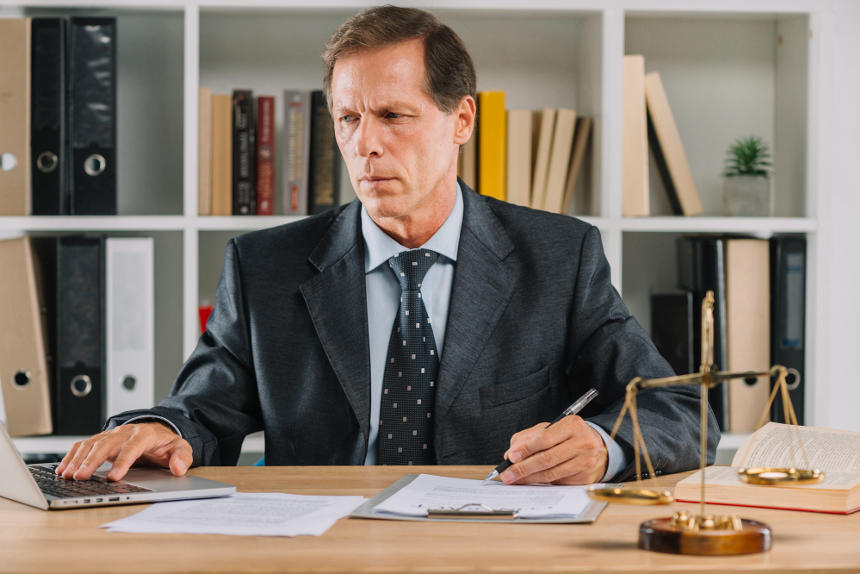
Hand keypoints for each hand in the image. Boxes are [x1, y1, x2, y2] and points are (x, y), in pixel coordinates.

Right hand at [55, 422, 191, 481]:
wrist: (158, 432)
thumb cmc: (166, 443)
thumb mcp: (181, 448)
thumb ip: (182, 457)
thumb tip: (179, 468)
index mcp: (145, 434)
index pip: (132, 447)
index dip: (123, 461)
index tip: (114, 477)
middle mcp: (125, 432)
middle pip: (106, 444)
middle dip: (92, 461)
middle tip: (81, 477)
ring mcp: (112, 435)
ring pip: (92, 444)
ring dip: (78, 459)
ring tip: (67, 475)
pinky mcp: (102, 440)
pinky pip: (84, 445)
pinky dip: (72, 455)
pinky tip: (63, 468)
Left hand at [499, 415, 607, 484]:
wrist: (597, 447)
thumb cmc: (569, 436)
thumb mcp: (551, 428)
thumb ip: (529, 437)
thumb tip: (511, 454)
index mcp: (572, 425)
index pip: (545, 438)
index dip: (526, 449)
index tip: (511, 457)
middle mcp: (583, 443)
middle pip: (547, 459)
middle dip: (523, 468)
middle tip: (507, 474)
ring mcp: (586, 462)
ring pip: (551, 474)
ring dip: (529, 478)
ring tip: (515, 480)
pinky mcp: (585, 478)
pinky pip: (558, 482)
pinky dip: (541, 483)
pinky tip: (531, 482)